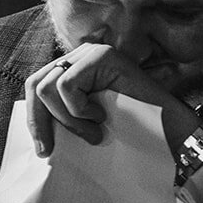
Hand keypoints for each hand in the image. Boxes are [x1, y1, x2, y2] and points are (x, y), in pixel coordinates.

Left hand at [24, 43, 196, 156]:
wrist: (168, 132)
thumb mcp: (87, 125)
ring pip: (48, 87)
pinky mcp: (101, 56)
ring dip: (68, 119)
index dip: (34, 119)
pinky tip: (101, 117)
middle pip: (35, 83)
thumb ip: (63, 117)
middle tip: (50, 149)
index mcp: (75, 70)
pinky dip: (79, 110)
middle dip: (40, 121)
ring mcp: (91, 53)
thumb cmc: (131, 131)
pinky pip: (67, 86)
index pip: (36, 85)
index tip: (43, 149)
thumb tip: (34, 129)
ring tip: (93, 131)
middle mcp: (81, 56)